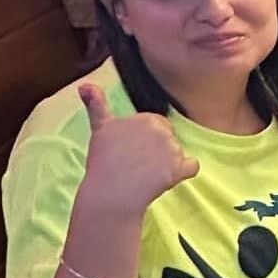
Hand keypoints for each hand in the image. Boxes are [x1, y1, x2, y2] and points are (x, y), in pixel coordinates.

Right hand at [78, 83, 198, 215]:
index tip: (130, 150)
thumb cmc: (103, 161)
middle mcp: (162, 130)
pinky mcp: (179, 168)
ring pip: (178, 154)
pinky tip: (165, 179)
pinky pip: (192, 166)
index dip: (144, 139)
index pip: (156, 125)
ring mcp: (172, 149)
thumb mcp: (100, 129)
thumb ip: (96, 104)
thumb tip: (85, 85)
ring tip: (143, 173)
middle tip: (136, 163)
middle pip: (169, 138)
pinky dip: (183, 172)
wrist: (110, 192)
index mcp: (146, 118)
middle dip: (157, 149)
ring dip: (166, 163)